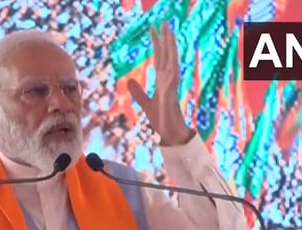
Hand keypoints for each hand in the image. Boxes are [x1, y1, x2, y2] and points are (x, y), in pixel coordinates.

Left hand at [127, 22, 193, 145]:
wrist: (171, 135)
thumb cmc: (161, 120)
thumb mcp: (145, 104)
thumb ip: (138, 92)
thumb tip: (129, 80)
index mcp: (162, 81)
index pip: (160, 58)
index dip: (157, 44)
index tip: (154, 28)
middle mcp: (168, 81)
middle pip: (167, 56)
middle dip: (165, 40)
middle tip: (164, 22)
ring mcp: (171, 87)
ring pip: (171, 62)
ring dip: (170, 48)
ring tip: (169, 32)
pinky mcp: (170, 96)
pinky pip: (171, 79)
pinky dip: (170, 68)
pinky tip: (169, 59)